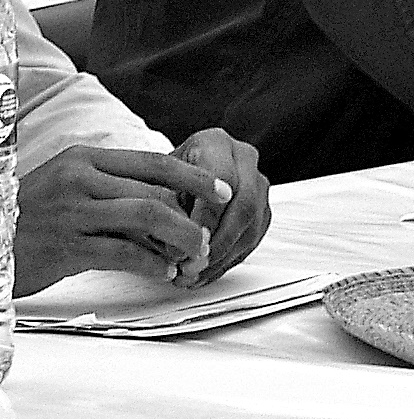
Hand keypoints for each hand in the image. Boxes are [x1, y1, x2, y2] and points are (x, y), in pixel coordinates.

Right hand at [15, 145, 233, 295]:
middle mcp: (78, 179)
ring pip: (146, 219)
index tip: (222, 191)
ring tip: (191, 257)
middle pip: (154, 193)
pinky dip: (154, 265)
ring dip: (180, 241)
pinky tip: (163, 273)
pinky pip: (126, 253)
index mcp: (81, 158)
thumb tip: (167, 202)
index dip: (192, 177)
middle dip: (191, 220)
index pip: (150, 160)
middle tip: (206, 241)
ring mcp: (72, 212)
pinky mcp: (68, 246)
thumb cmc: (30, 217)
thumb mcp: (67, 188)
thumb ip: (110, 188)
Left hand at [170, 128, 270, 287]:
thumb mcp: (155, 180)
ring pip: (251, 228)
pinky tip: (204, 274)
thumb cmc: (160, 174)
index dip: (208, 213)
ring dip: (221, 258)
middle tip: (193, 264)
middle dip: (218, 241)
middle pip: (244, 205)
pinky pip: (251, 241)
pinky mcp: (263, 212)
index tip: (191, 239)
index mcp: (216, 143)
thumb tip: (173, 246)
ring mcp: (258, 186)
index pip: (222, 177)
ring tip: (193, 275)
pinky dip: (225, 262)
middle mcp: (243, 160)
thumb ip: (164, 205)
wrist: (173, 173)